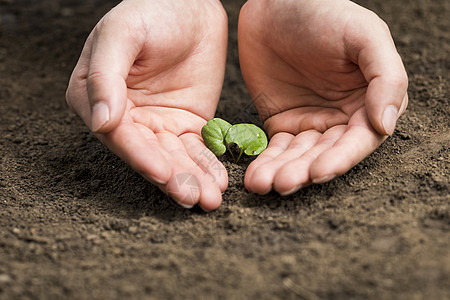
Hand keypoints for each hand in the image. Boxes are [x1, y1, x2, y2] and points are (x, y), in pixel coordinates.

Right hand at [66, 0, 227, 209]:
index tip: (162, 173)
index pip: (119, 134)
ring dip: (193, 179)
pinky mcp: (186, 124)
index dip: (140, 156)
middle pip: (149, 155)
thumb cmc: (150, 10)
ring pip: (174, 158)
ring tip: (211, 199)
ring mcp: (157, 123)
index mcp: (97, 97)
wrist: (190, 4)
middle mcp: (126, 117)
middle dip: (173, 178)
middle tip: (194, 198)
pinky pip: (197, 149)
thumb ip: (105, 75)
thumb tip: (99, 122)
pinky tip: (219, 181)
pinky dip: (208, 165)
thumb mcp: (121, 33)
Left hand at [238, 0, 407, 194]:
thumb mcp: (364, 35)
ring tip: (262, 184)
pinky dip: (265, 162)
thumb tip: (386, 124)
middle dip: (304, 171)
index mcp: (368, 101)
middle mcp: (341, 118)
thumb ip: (386, 76)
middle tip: (283, 183)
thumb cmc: (325, 13)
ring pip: (298, 157)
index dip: (340, 157)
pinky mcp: (282, 123)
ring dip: (281, 172)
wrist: (276, 3)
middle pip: (325, 154)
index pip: (359, 139)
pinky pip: (274, 149)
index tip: (318, 170)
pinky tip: (255, 176)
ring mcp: (310, 123)